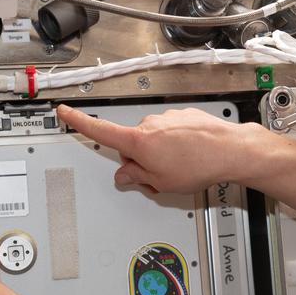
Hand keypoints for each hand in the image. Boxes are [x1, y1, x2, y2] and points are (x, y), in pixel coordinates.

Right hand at [56, 104, 257, 193]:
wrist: (231, 150)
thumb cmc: (199, 165)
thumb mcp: (161, 182)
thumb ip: (137, 176)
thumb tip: (125, 174)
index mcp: (138, 140)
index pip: (100, 131)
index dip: (78, 122)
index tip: (64, 112)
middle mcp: (150, 124)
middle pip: (131, 143)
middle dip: (140, 159)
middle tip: (159, 175)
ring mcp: (168, 118)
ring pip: (153, 139)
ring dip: (161, 153)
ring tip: (182, 166)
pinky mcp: (184, 116)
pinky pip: (171, 133)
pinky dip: (176, 144)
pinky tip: (191, 155)